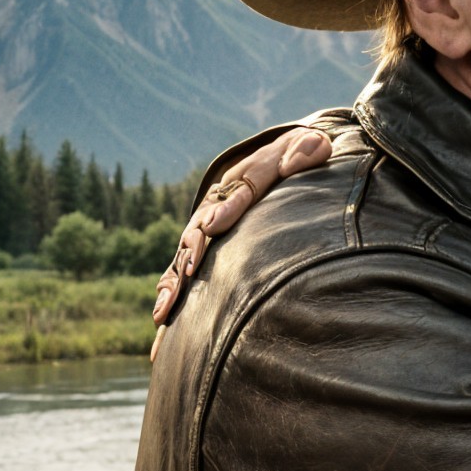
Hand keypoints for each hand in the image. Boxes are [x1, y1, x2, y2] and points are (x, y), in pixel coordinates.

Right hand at [150, 126, 331, 326]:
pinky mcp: (207, 249)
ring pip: (186, 255)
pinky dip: (173, 295)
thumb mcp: (308, 146)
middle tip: (189, 272)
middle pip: (199, 228)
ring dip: (175, 282)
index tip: (214, 226)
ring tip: (164, 311)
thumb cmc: (299, 157)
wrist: (284, 161)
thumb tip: (295, 161)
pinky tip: (162, 324)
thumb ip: (306, 149)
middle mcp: (219, 204)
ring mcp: (210, 228)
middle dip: (191, 250)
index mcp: (244, 177)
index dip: (224, 208)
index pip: (235, 192)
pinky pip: (186, 273)